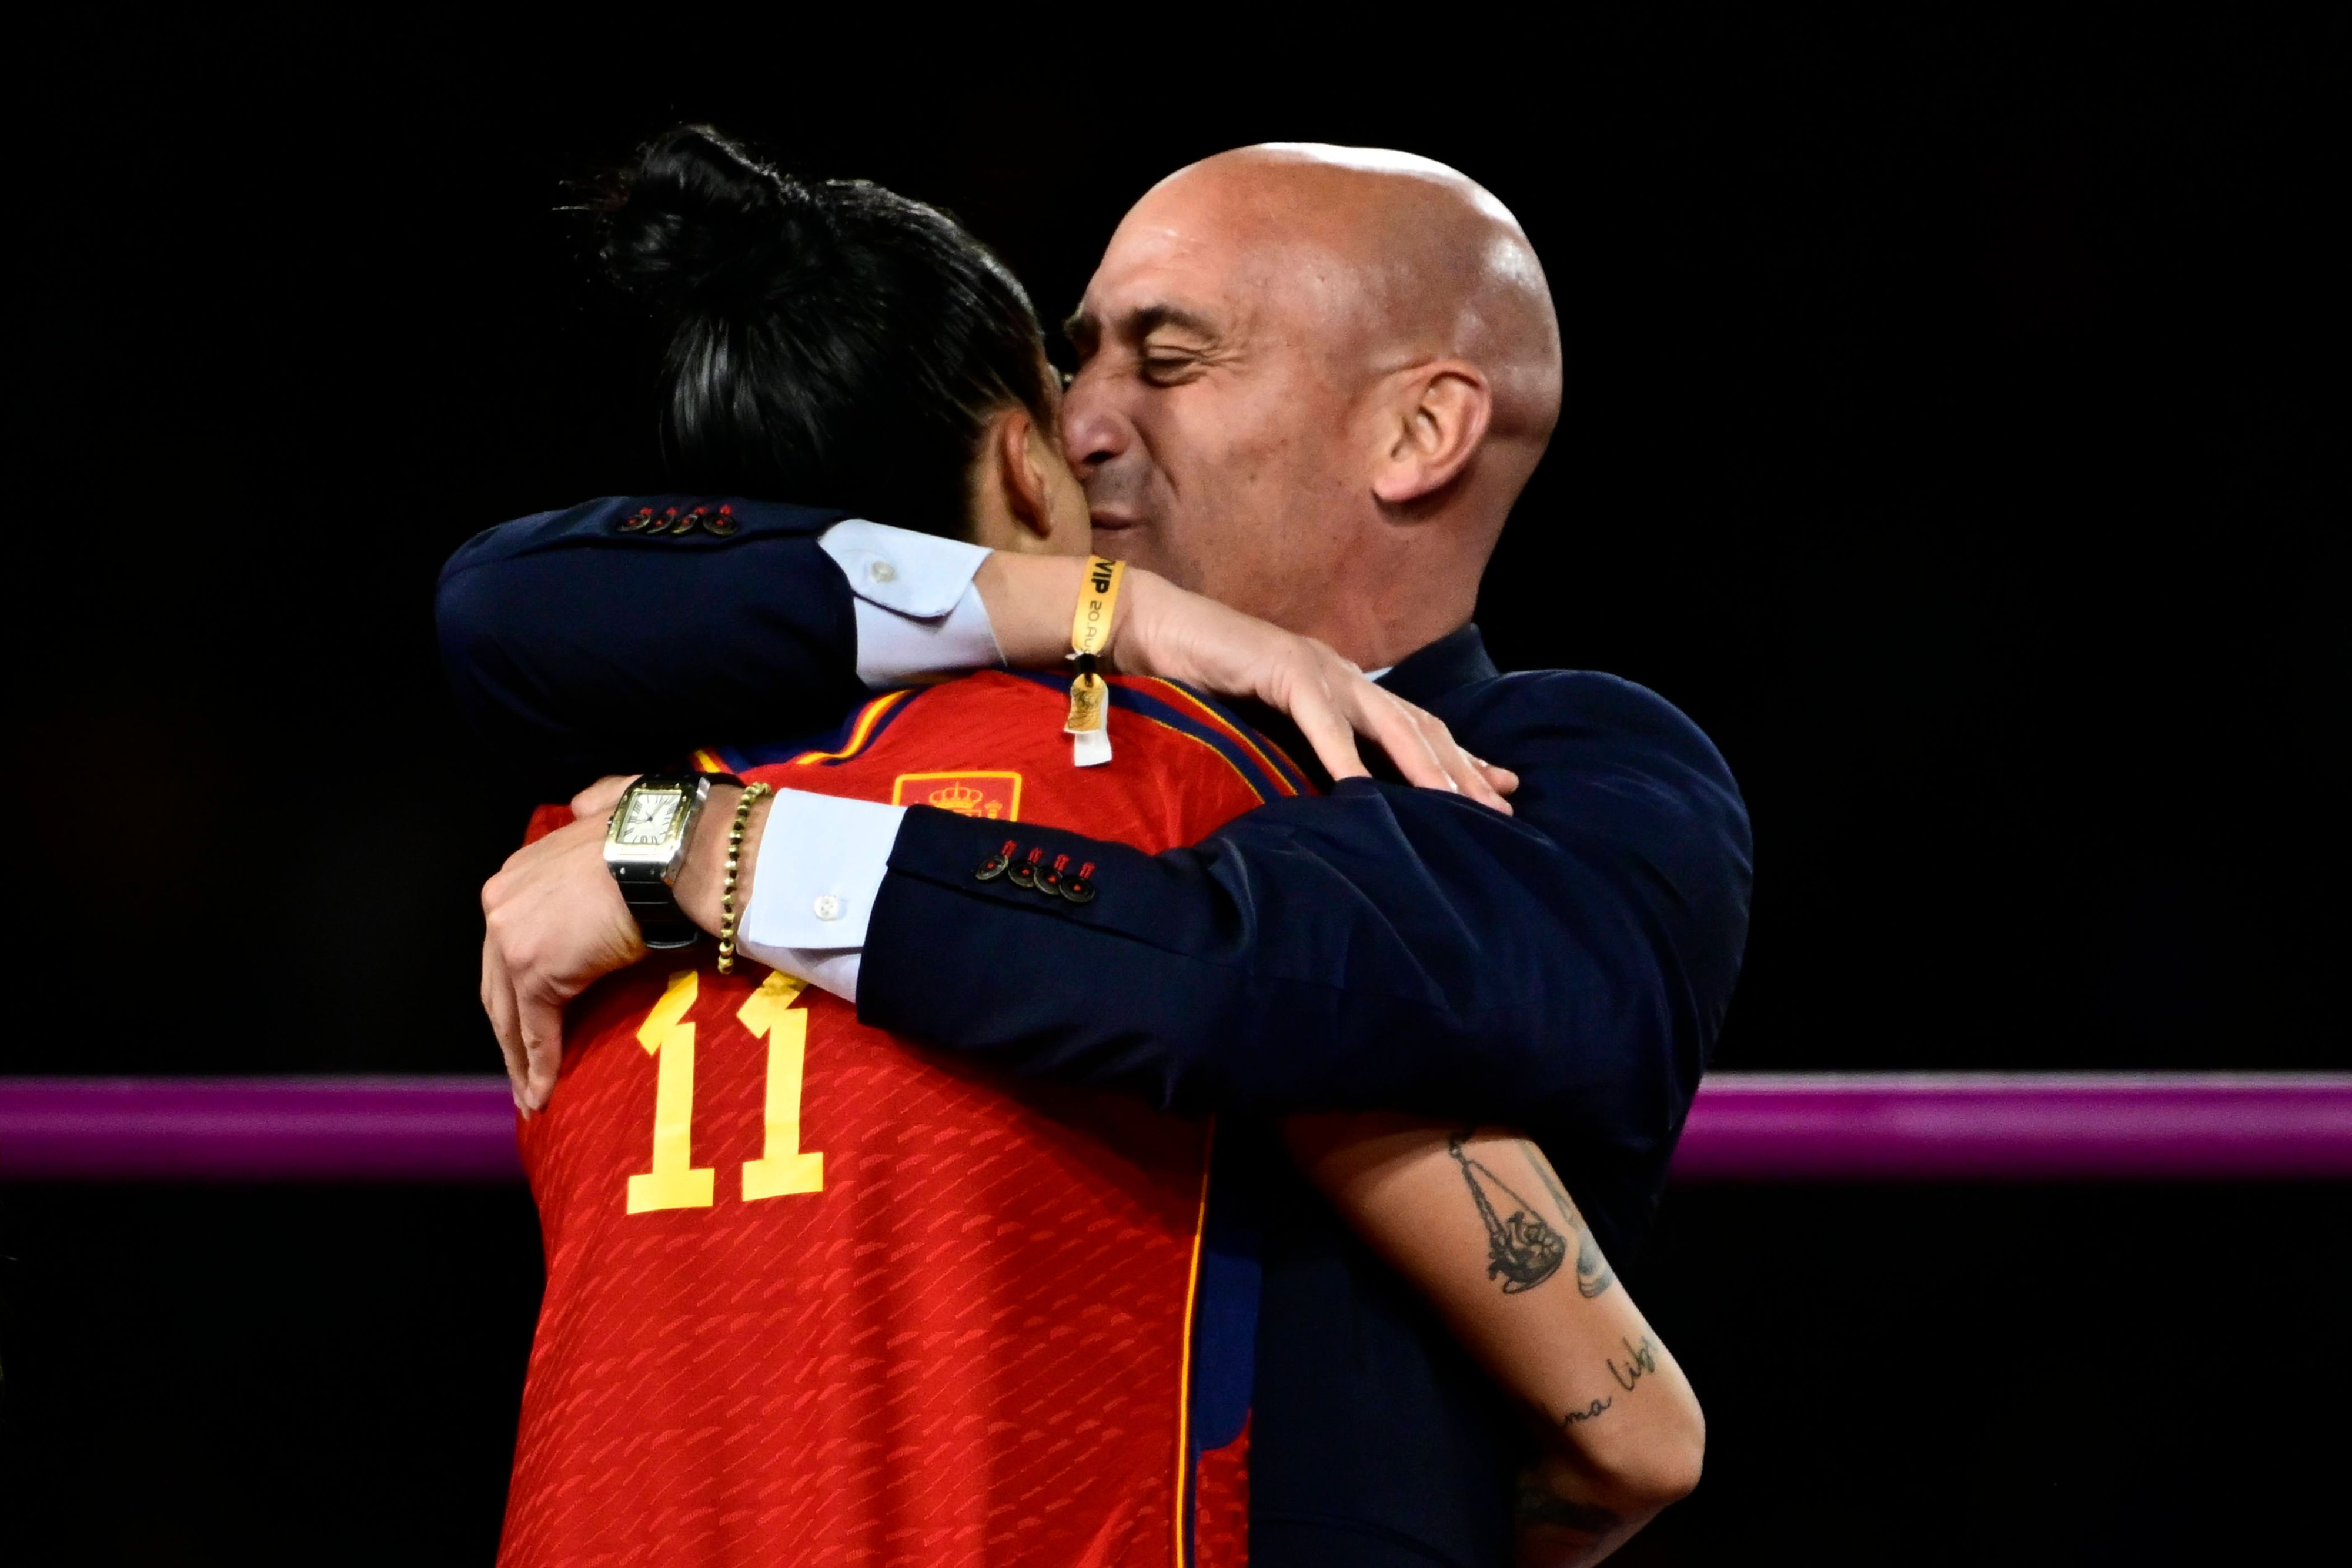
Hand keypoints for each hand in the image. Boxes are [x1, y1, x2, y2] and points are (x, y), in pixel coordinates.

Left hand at [480, 774, 644, 1113]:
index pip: (507, 942)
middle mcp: (501, 904)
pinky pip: (537, 1031)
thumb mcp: (612, 805)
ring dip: (519, 1058)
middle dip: (508, 1029)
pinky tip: (543, 1093)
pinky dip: (539, 1066)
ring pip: (510, 1014)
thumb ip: (593, 808)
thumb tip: (588, 806)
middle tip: (520, 1067)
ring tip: (531, 1093)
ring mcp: (512, 940)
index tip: (527, 1011)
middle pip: (498, 983)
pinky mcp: (536, 973)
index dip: (515, 982)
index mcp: (516, 873)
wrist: (670, 851)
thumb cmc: (656, 833)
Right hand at [1112, 571, 1517, 810]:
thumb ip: (1302, 748)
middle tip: (1500, 808)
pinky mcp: (1284, 671)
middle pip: (1421, 727)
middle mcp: (1343, 675)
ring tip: (1457, 808)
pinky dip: (1346, 759)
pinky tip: (1365, 792)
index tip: (1498, 787)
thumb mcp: (1267, 722)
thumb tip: (1333, 793)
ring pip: (1389, 724)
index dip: (1460, 757)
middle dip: (1463, 769)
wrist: (1152, 627)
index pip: (1417, 724)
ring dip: (1427, 769)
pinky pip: (1325, 723)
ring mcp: (1318, 670)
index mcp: (1344, 686)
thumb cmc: (1204, 680)